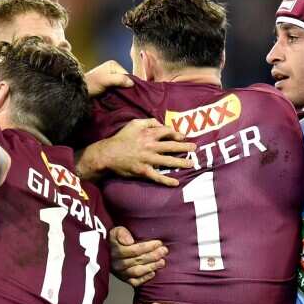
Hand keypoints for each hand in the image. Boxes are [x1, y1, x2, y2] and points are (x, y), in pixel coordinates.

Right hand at [80, 118, 194, 186]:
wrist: (108, 154)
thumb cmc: (121, 138)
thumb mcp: (134, 123)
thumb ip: (148, 121)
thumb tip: (160, 124)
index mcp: (149, 134)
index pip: (167, 132)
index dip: (177, 134)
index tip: (183, 137)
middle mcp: (151, 146)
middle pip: (172, 146)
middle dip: (185, 147)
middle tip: (195, 148)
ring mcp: (148, 160)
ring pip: (168, 161)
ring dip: (181, 162)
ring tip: (191, 163)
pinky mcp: (143, 171)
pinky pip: (157, 177)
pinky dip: (167, 181)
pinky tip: (176, 183)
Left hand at [85, 60, 132, 96]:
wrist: (79, 92)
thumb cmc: (91, 84)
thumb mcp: (106, 80)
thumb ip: (119, 79)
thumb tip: (132, 83)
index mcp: (113, 65)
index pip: (127, 74)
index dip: (129, 83)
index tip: (131, 93)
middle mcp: (113, 69)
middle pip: (125, 80)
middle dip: (126, 88)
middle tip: (127, 97)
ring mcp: (110, 77)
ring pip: (121, 85)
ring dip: (122, 92)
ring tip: (123, 99)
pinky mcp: (108, 85)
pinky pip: (117, 89)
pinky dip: (118, 94)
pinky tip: (118, 99)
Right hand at [110, 226, 166, 286]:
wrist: (110, 251)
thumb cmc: (117, 239)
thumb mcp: (117, 231)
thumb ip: (122, 233)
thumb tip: (130, 241)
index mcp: (115, 251)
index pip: (134, 250)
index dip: (148, 247)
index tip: (159, 243)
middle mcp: (117, 264)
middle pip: (138, 261)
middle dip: (153, 255)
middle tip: (164, 251)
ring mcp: (120, 273)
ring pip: (137, 271)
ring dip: (151, 266)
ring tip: (162, 261)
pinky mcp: (124, 280)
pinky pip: (134, 282)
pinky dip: (144, 278)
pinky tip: (153, 273)